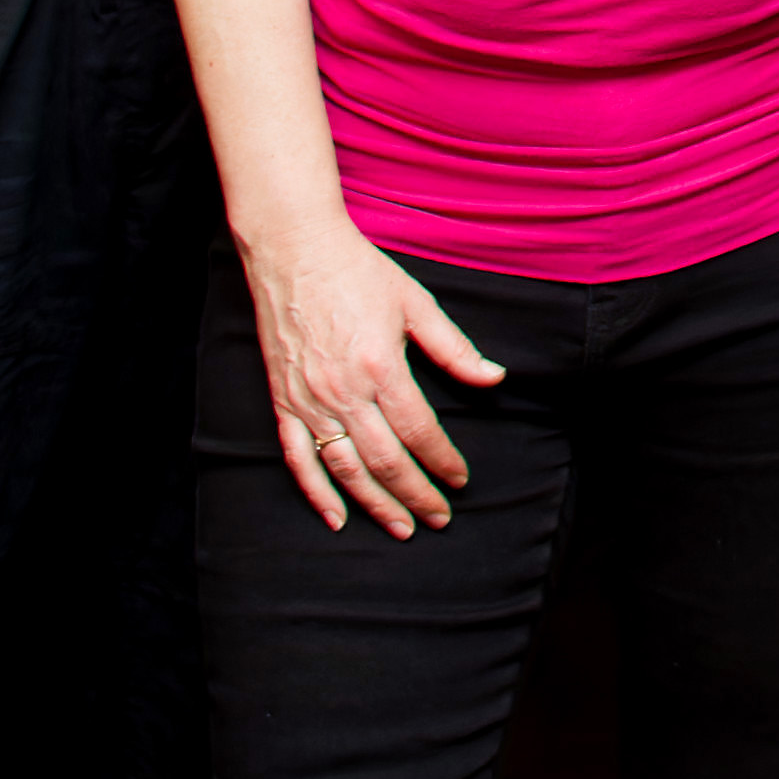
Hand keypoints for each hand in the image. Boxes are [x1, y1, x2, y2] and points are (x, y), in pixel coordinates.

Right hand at [238, 211, 507, 535]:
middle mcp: (344, 391)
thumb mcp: (416, 303)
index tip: (461, 480)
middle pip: (386, 460)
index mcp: (382, 367)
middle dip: (416, 494)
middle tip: (439, 519)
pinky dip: (316, 492)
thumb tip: (495, 379)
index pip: (420, 431)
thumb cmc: (358, 271)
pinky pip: (298, 457)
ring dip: (375, 504)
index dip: (443, 461)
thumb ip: (454, 348)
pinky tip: (336, 516)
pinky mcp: (283, 401)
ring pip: (345, 468)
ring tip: (401, 528)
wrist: (293, 250)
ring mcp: (309, 399)